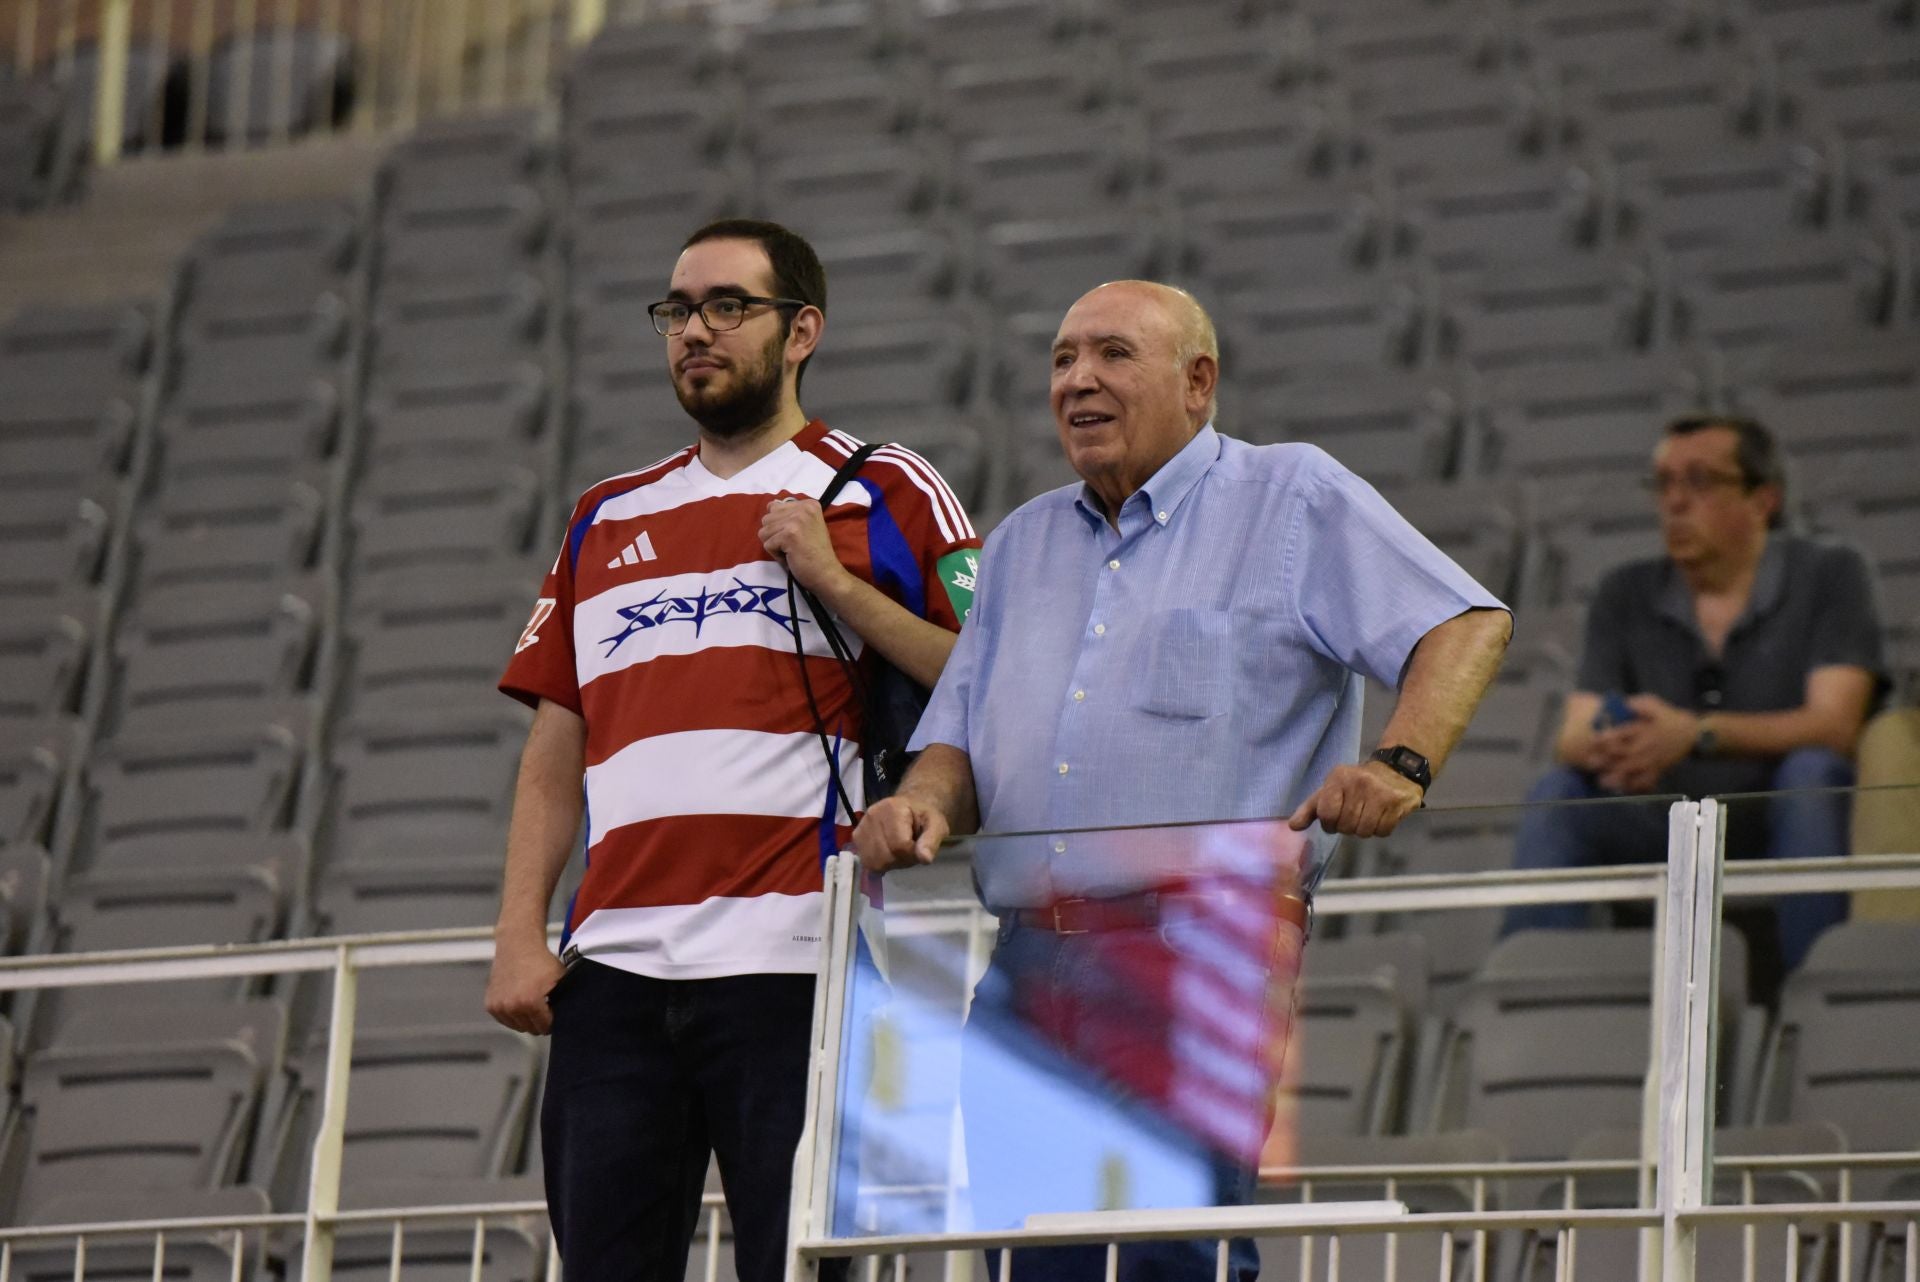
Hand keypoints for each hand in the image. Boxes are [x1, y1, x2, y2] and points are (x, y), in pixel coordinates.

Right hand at [484, 933, 566, 1034]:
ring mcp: (499, 1007)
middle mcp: (512, 1007)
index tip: (553, 1012)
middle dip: (539, 1021)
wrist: (518, 945)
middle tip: (543, 1008)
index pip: (545, 1026)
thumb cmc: (541, 961)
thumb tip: (571, 1016)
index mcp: (530, 1003)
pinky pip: (505, 1020)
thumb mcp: (560, 978)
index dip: (552, 1020)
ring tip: (531, 1004)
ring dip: (525, 1019)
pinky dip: (512, 1015)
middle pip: (531, 1029)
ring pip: (517, 1026)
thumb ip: (566, 999)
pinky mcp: (490, 1005)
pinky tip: (519, 1002)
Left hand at [760, 498, 851, 598]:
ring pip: (764, 531)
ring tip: (792, 551)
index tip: (796, 536)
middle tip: (793, 545)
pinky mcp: (789, 534)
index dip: (779, 526)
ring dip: (774, 545)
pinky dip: (776, 555)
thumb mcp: (806, 525)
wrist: (826, 573)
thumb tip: (770, 505)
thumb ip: (790, 514)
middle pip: (767, 519)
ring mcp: (796, 520)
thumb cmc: (815, 553)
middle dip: (775, 535)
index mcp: (808, 504)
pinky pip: (767, 544)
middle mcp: (803, 508)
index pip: (774, 507)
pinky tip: (791, 557)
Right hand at [852, 795, 948, 872]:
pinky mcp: (856, 837)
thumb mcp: (937, 825)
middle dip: (901, 860)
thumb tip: (924, 859)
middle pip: (885, 856)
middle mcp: (872, 815)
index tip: (919, 849)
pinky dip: (879, 863)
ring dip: (890, 863)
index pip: (899, 845)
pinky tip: (888, 853)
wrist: (908, 808)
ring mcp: (861, 826)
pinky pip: (866, 861)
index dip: (912, 855)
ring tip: (899, 851)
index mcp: (892, 808)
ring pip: (874, 862)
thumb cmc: (923, 818)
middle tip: (909, 851)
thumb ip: (931, 841)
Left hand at [1287, 761, 1423, 837]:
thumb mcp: (1331, 789)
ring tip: (1367, 815)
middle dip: (1348, 827)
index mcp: (1339, 778)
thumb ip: (1311, 808)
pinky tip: (1381, 816)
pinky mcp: (1397, 802)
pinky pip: (1382, 832)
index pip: (1327, 814)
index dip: (1329, 823)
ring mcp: (1380, 792)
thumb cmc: (1356, 783)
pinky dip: (1380, 830)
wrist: (1396, 770)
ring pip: (1364, 831)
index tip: (1335, 818)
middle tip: (1354, 815)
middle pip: (1346, 826)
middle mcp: (1359, 783)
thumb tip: (1293, 826)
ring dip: (1364, 829)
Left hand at [1592, 694, 1697, 793]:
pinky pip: (1648, 780)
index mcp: (1644, 728)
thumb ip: (1638, 704)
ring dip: (1618, 777)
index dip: (1610, 737)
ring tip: (1602, 782)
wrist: (1691, 733)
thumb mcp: (1654, 704)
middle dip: (1608, 759)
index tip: (1595, 740)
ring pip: (1635, 770)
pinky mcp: (1658, 769)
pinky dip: (1636, 786)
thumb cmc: (1666, 717)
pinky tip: (1622, 790)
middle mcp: (1648, 745)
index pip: (1625, 733)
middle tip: (1590, 763)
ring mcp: (1653, 759)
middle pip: (1627, 754)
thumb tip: (1624, 704)